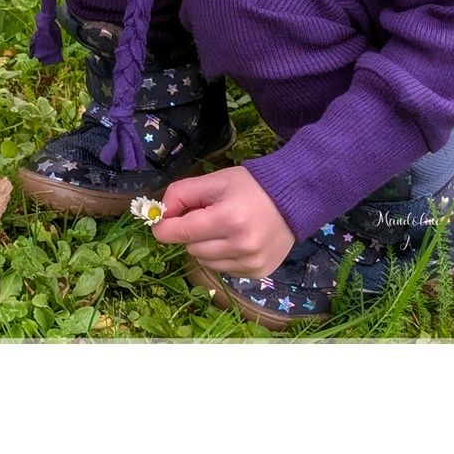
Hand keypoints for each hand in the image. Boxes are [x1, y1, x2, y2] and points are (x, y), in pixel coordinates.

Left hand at [151, 167, 295, 277]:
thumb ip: (182, 193)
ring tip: (224, 228)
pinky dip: (222, 256)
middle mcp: (241, 245)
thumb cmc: (251, 186)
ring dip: (206, 246)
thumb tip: (160, 214)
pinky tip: (237, 240)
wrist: (293, 199)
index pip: (181, 232)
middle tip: (207, 216)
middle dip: (192, 233)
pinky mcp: (258, 272)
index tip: (160, 223)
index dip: (164, 228)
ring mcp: (251, 262)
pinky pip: (223, 269)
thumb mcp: (215, 181)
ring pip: (205, 261)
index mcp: (228, 218)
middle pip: (191, 248)